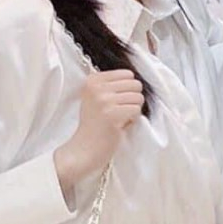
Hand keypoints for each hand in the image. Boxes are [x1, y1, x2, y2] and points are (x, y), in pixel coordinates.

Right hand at [55, 70, 144, 192]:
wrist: (83, 149)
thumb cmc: (94, 124)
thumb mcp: (96, 97)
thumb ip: (112, 85)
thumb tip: (138, 80)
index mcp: (92, 80)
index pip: (127, 74)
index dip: (128, 89)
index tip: (115, 101)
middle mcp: (97, 87)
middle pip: (135, 84)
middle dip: (133, 99)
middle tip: (120, 111)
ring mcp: (104, 101)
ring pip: (138, 97)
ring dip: (133, 110)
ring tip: (119, 118)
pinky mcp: (112, 114)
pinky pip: (137, 110)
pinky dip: (132, 119)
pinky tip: (120, 125)